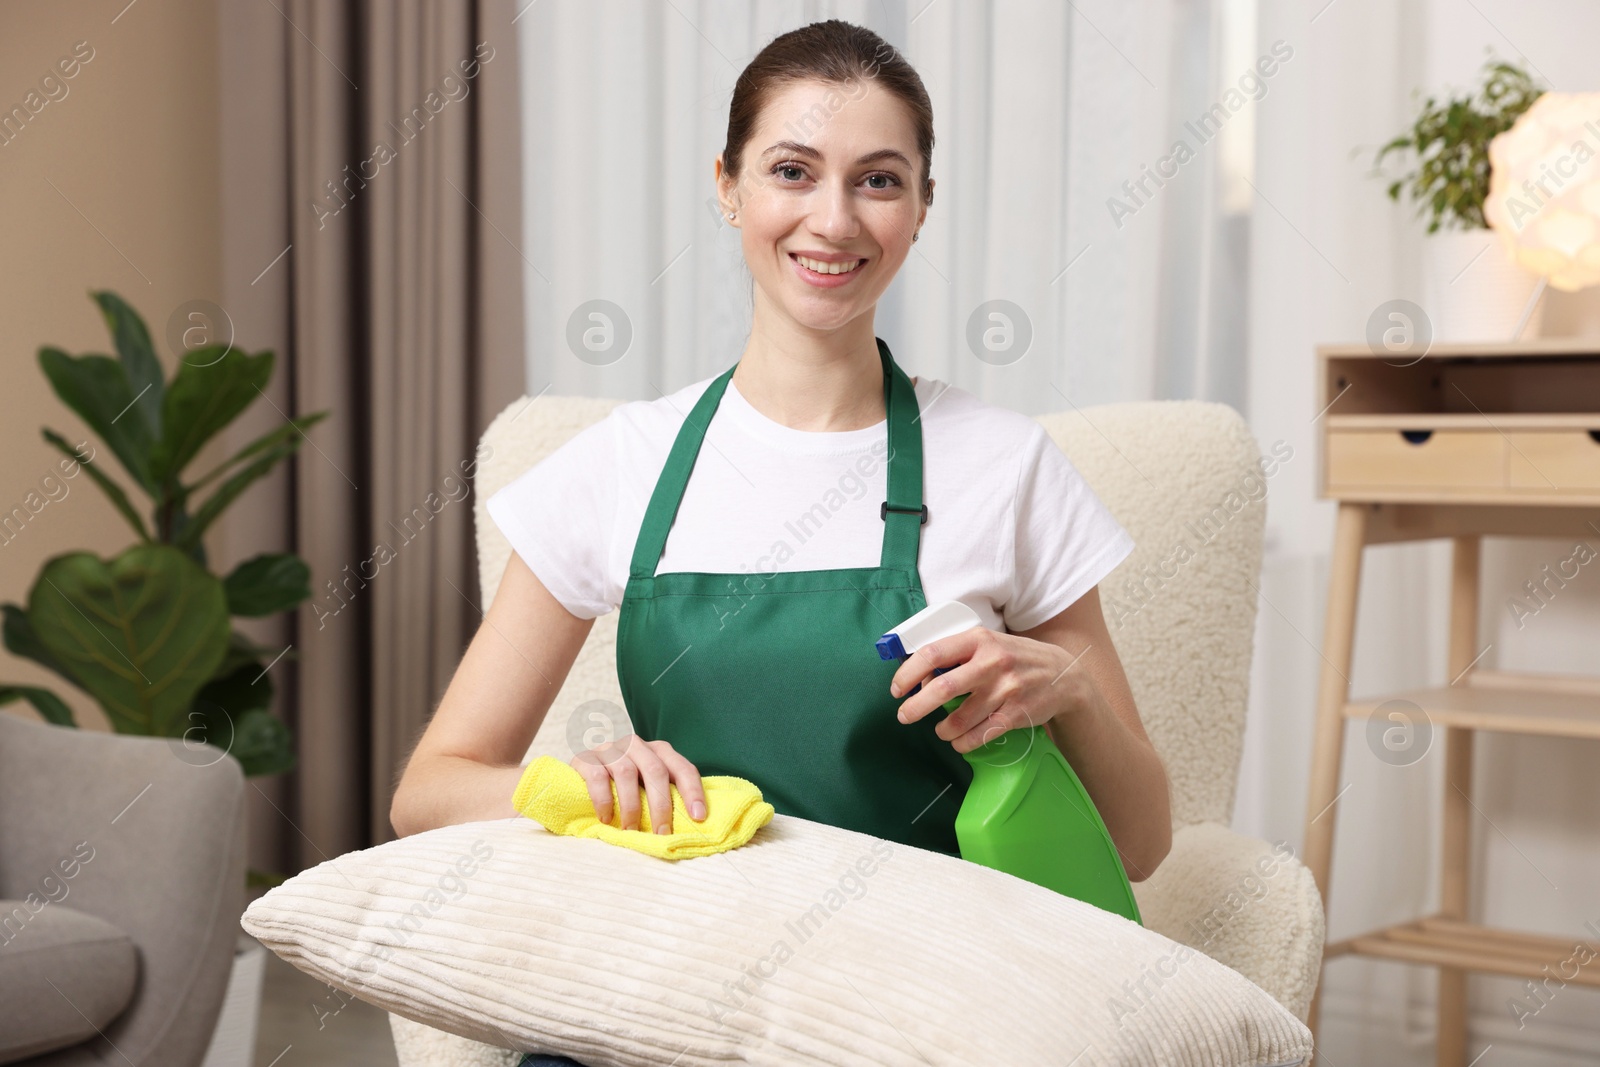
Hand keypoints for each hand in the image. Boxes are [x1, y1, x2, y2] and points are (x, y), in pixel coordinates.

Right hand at [569, 735, 706, 833]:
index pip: (682, 768)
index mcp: (659, 751)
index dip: (693, 792)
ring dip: (632, 806)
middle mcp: (637, 745)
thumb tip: (691, 825)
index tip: (698, 818)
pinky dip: (604, 800)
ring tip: (631, 830)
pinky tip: (605, 819)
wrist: (579, 775)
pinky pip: (597, 777)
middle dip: (661, 806)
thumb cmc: (621, 787)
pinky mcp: (585, 758)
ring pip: (626, 773)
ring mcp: (610, 749)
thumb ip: (664, 796)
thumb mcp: (646, 787)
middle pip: (656, 771)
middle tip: (661, 833)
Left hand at [889, 625, 1088, 752]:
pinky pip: (980, 734)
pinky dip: (963, 742)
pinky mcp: (1017, 713)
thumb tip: (920, 678)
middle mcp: (992, 661)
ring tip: (941, 730)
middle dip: (916, 707)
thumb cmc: (1016, 659)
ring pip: (960, 718)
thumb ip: (959, 656)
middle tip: (904, 716)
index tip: (896, 688)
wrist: (1064, 675)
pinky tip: (959, 741)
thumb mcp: (989, 644)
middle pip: (942, 687)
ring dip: (943, 729)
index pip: (933, 653)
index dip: (908, 673)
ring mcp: (1007, 688)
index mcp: (979, 640)